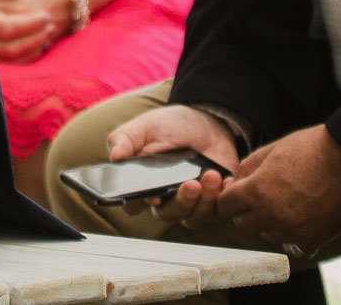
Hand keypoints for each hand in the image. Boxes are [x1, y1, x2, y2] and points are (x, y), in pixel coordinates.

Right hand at [104, 104, 240, 227]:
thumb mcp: (145, 126)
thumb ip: (125, 138)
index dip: (140, 204)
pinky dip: (222, 198)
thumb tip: (115, 156)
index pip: (133, 204)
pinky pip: (218, 211)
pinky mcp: (214, 202)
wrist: (206, 122)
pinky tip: (225, 180)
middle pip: (167, 215)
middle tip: (191, 184)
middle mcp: (164, 200)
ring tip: (211, 176)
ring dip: (203, 201)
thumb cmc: (170, 126)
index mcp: (142, 184)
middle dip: (181, 202)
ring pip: (193, 218)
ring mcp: (190, 204)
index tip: (152, 196)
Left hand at [215, 124, 340, 254]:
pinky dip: (292, 233)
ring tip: (284, 202)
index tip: (237, 190)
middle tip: (260, 195)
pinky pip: (292, 244)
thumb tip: (233, 184)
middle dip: (246, 209)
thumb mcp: (269, 151)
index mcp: (257, 192)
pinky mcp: (313, 239)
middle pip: (244, 223)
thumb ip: (245, 170)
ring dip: (269, 222)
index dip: (230, 196)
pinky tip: (299, 216)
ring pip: (267, 234)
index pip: (226, 205)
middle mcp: (272, 216)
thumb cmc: (309, 148)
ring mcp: (293, 230)